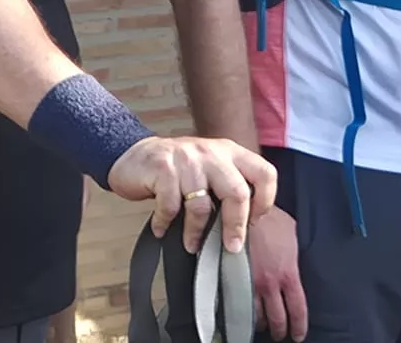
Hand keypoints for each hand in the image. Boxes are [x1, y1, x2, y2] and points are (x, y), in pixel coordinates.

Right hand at [107, 135, 277, 256]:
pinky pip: (170, 206)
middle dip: (235, 226)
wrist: (135, 154)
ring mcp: (187, 158)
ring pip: (202, 204)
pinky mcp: (163, 167)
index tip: (253, 222)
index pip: (265, 173)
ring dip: (196, 232)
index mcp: (230, 153)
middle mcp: (212, 153)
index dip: (265, 201)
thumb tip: (243, 229)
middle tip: (230, 246)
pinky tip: (162, 228)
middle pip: (237, 192)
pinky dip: (166, 223)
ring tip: (191, 244)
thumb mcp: (209, 171)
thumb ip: (227, 189)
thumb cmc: (177, 170)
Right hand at [246, 203, 305, 340]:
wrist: (242, 211)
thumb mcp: (293, 233)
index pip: (298, 310)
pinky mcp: (233, 278)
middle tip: (280, 335)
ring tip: (262, 326)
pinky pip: (238, 303)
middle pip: (277, 319)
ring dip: (260, 324)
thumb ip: (296, 252)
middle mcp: (270, 284)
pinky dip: (242, 312)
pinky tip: (243, 313)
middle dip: (279, 331)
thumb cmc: (268, 218)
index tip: (298, 335)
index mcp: (289, 274)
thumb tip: (298, 258)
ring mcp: (250, 283)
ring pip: (256, 316)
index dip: (299, 326)